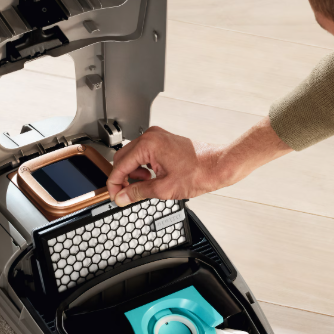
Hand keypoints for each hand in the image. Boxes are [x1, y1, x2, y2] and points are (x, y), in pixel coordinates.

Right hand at [105, 126, 224, 205]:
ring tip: (146, 185)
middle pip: (123, 159)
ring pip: (132, 156)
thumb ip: (138, 192)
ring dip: (134, 173)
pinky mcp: (163, 141)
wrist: (218, 166)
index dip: (115, 184)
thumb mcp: (164, 189)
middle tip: (126, 195)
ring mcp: (157, 137)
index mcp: (148, 145)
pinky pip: (143, 154)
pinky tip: (152, 177)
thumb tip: (122, 197)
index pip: (120, 165)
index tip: (115, 196)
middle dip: (123, 178)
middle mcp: (151, 137)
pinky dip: (143, 167)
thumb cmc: (199, 172)